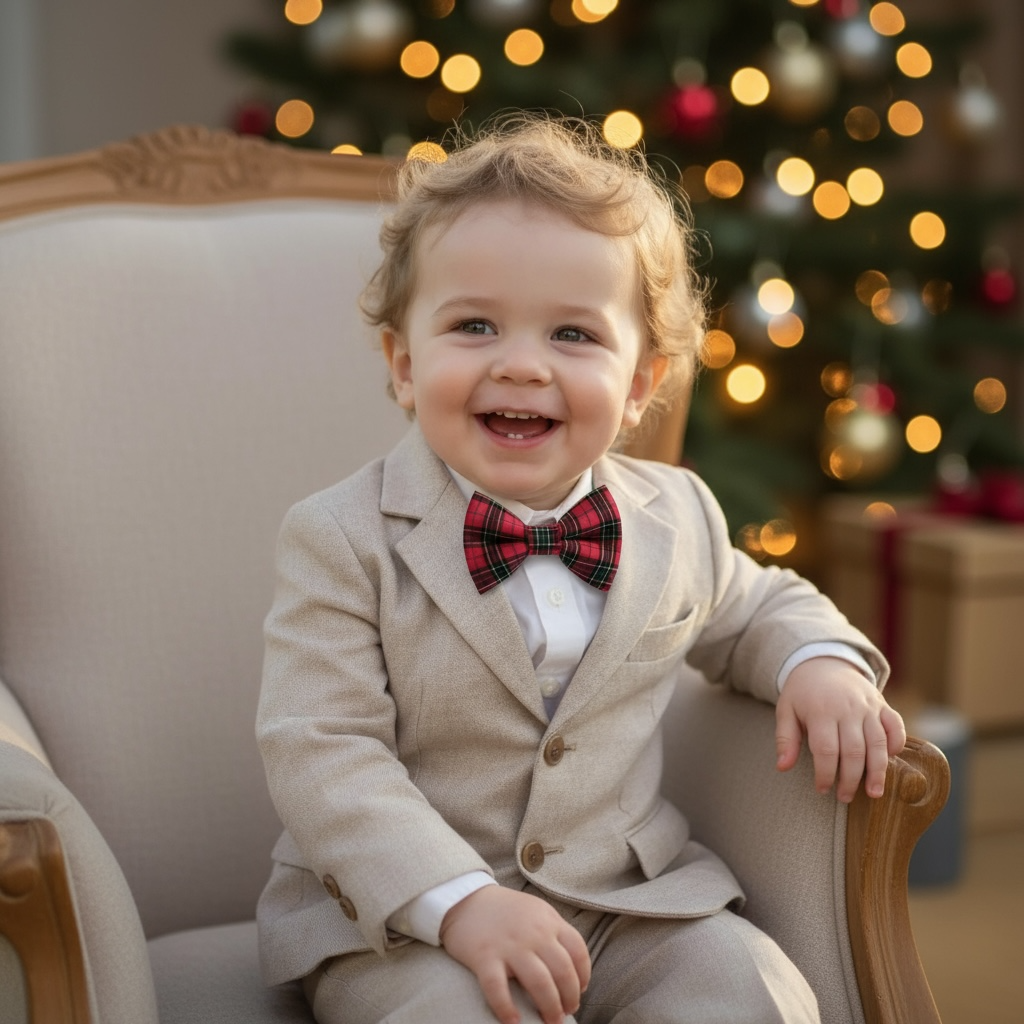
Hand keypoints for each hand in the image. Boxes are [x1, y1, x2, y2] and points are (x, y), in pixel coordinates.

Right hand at [439, 885, 590, 1023]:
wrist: (465, 898)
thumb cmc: (505, 910)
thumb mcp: (536, 910)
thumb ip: (554, 932)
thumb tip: (572, 968)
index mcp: (548, 920)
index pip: (578, 951)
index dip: (583, 976)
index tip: (580, 991)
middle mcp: (533, 932)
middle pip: (563, 971)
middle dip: (569, 998)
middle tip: (566, 1012)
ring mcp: (509, 945)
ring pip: (540, 983)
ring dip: (549, 1007)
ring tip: (550, 1020)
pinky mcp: (484, 957)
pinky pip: (498, 988)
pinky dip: (506, 1009)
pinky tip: (513, 1022)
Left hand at [775, 657, 905, 802]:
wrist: (823, 662)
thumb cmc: (803, 692)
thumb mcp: (786, 710)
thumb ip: (785, 739)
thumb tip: (782, 767)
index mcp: (820, 710)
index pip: (826, 750)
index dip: (825, 774)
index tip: (822, 789)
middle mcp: (847, 708)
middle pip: (853, 750)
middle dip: (850, 779)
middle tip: (844, 797)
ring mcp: (868, 706)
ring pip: (878, 743)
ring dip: (877, 771)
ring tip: (873, 793)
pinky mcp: (882, 705)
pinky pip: (896, 726)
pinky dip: (897, 744)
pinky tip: (890, 762)